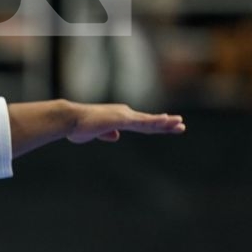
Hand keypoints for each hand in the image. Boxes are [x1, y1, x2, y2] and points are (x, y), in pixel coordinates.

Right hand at [66, 103, 185, 142]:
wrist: (70, 120)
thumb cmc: (77, 127)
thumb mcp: (94, 133)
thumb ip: (106, 134)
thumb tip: (116, 137)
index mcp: (118, 118)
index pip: (141, 124)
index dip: (155, 125)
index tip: (167, 126)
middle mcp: (124, 114)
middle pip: (149, 121)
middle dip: (166, 124)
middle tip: (181, 125)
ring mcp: (124, 116)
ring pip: (150, 121)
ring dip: (166, 123)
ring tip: (180, 123)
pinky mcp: (122, 119)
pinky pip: (143, 121)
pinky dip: (156, 121)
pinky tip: (167, 120)